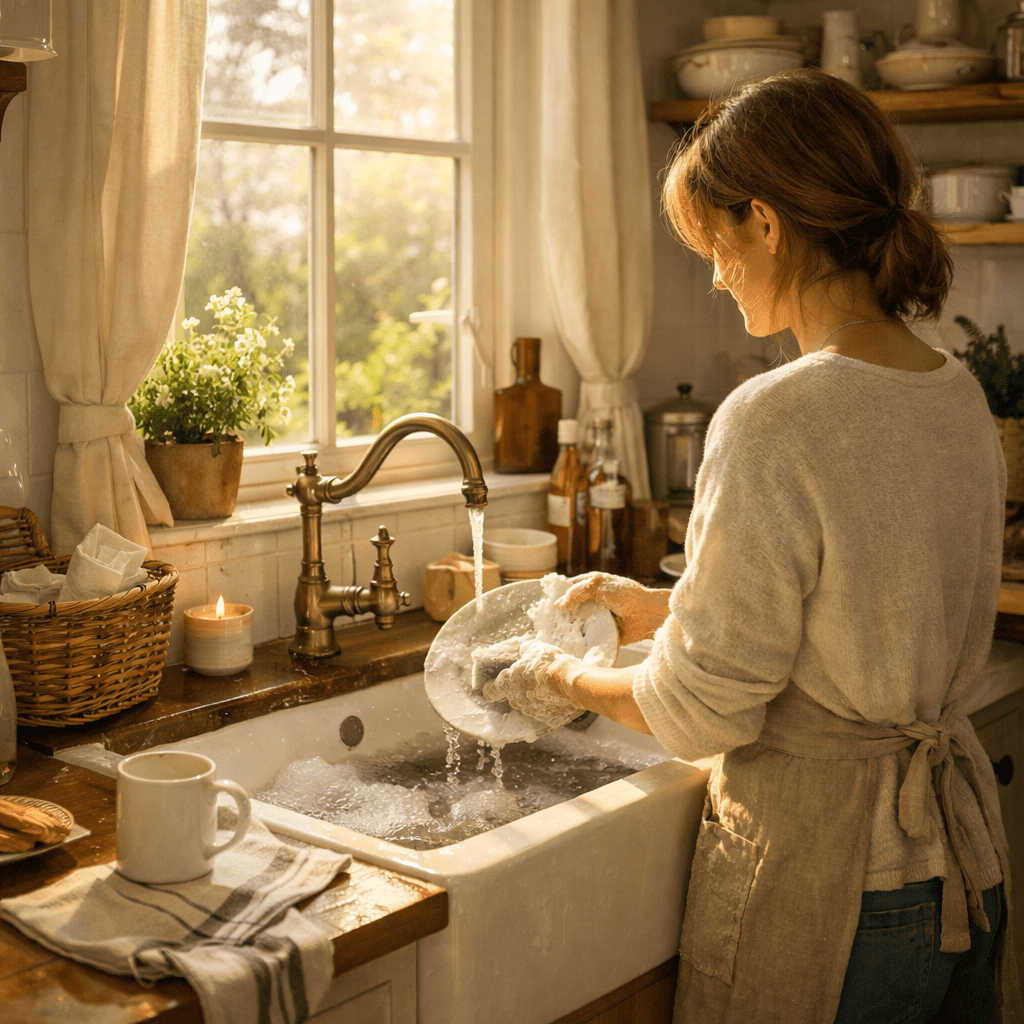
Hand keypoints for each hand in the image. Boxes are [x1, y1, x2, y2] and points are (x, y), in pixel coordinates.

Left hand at [481, 639, 582, 724]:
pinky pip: (542, 709)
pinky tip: (555, 693)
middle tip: (529, 678)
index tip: (491, 686)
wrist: (570, 682)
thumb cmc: (548, 664)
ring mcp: (531, 710)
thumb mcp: (534, 648)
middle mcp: (516, 700)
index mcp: (508, 683)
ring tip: (546, 685)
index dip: (490, 688)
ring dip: (533, 696)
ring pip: (527, 704)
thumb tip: (523, 650)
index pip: (491, 691)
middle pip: (511, 696)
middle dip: (518, 688)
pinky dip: (546, 703)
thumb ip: (524, 650)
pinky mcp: (546, 717)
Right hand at [556, 573, 670, 645]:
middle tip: (545, 622)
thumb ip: (577, 591)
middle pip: (569, 608)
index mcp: (589, 585)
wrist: (646, 615)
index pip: (567, 589)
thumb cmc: (626, 595)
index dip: (557, 595)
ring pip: (575, 623)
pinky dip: (578, 639)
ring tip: (552, 635)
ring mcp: (595, 618)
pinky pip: (585, 636)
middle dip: (559, 615)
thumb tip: (559, 604)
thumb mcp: (599, 584)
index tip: (543, 604)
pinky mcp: (599, 633)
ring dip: (567, 628)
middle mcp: (590, 602)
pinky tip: (567, 643)